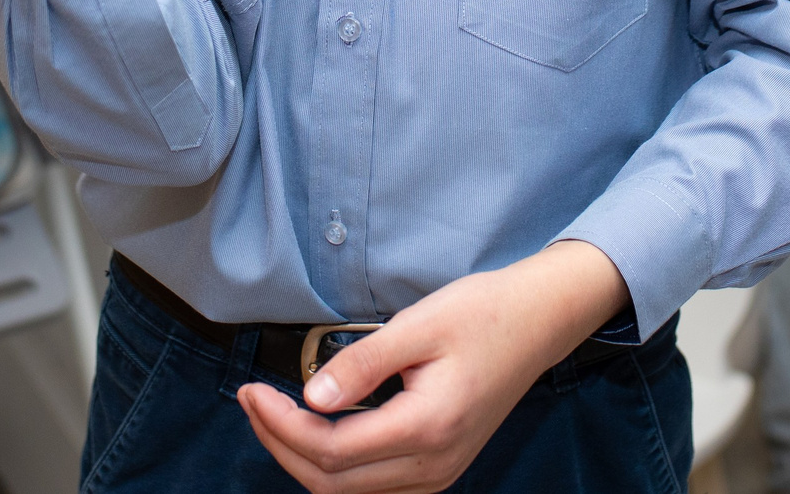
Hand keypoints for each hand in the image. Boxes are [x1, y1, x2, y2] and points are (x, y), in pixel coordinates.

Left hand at [234, 241, 627, 493]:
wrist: (539, 322)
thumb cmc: (484, 314)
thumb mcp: (419, 325)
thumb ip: (362, 363)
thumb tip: (310, 396)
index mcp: (427, 427)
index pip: (330, 450)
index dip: (280, 426)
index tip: (252, 391)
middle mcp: (433, 465)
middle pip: (331, 482)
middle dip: (280, 445)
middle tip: (251, 401)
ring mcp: (438, 473)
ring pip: (348, 491)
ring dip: (302, 457)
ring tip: (271, 412)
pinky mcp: (438, 467)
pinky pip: (371, 484)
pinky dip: (333, 463)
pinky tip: (315, 425)